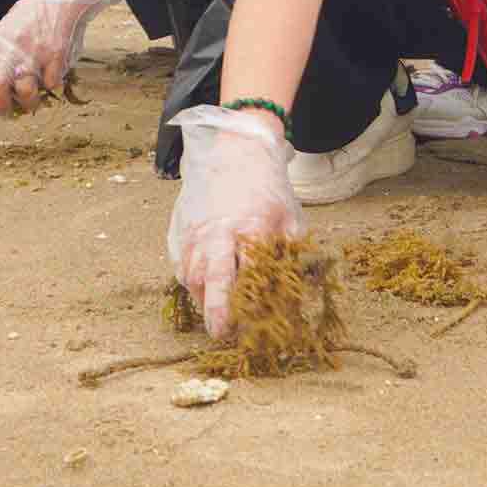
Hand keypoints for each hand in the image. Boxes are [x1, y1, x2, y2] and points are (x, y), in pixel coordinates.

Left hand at [0, 0, 120, 115]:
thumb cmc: (31, 14)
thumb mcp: (5, 29)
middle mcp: (13, 49)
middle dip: (0, 106)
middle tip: (4, 112)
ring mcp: (36, 54)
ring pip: (27, 91)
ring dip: (28, 103)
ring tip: (30, 104)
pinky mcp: (56, 57)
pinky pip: (52, 83)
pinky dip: (53, 86)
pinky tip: (52, 80)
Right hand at [167, 107, 304, 338]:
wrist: (235, 152)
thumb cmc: (267, 188)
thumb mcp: (290, 216)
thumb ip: (294, 251)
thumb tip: (308, 286)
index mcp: (249, 226)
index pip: (250, 272)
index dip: (253, 300)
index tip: (255, 322)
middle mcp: (217, 231)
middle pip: (212, 276)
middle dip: (215, 308)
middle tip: (220, 333)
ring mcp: (193, 231)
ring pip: (191, 274)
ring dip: (203, 299)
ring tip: (216, 316)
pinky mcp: (178, 230)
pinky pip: (180, 265)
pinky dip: (190, 281)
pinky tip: (203, 291)